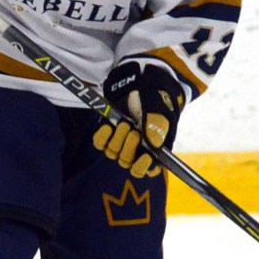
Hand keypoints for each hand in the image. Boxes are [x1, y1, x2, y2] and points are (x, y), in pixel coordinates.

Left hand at [92, 60, 185, 178]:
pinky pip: (99, 144)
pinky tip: (108, 126)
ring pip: (112, 153)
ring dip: (117, 139)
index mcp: (152, 151)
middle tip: (134, 131)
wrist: (139, 88)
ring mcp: (119, 144)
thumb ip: (157, 130)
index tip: (145, 156)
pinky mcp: (106, 135)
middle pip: (126, 162)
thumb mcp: (158, 115)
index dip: (144, 167)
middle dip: (129, 147)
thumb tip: (153, 147)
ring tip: (124, 123)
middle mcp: (135, 151)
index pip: (147, 170)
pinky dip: (102, 136)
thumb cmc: (154, 104)